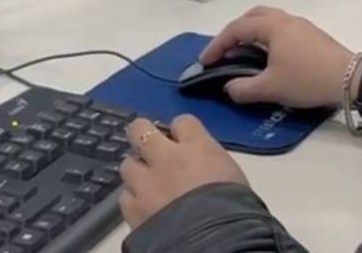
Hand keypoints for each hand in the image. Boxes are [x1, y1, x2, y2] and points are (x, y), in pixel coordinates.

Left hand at [120, 116, 246, 229]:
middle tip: (149, 145)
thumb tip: (204, 164)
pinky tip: (142, 207)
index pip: (182, 122)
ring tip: (146, 182)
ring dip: (136, 171)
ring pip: (128, 165)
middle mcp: (166, 158)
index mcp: (197, 146)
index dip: (181, 130)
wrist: (216, 243)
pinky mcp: (134, 211)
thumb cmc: (236, 210)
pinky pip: (125, 198)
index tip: (183, 139)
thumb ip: (211, 160)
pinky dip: (133, 200)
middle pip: (141, 129)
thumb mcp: (231, 175)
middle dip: (142, 133)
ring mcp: (147, 184)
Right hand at [202, 6, 356, 108]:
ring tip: (242, 51)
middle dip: (233, 32)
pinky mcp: (310, 33)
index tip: (205, 61)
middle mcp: (284, 18)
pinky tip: (267, 54)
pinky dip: (265, 35)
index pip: (236, 29)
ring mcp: (299, 24)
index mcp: (272, 26)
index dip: (218, 44)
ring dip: (250, 31)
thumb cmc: (307, 79)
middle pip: (251, 16)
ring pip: (267, 19)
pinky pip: (279, 26)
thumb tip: (228, 88)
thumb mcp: (271, 88)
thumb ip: (244, 89)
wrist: (349, 78)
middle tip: (223, 51)